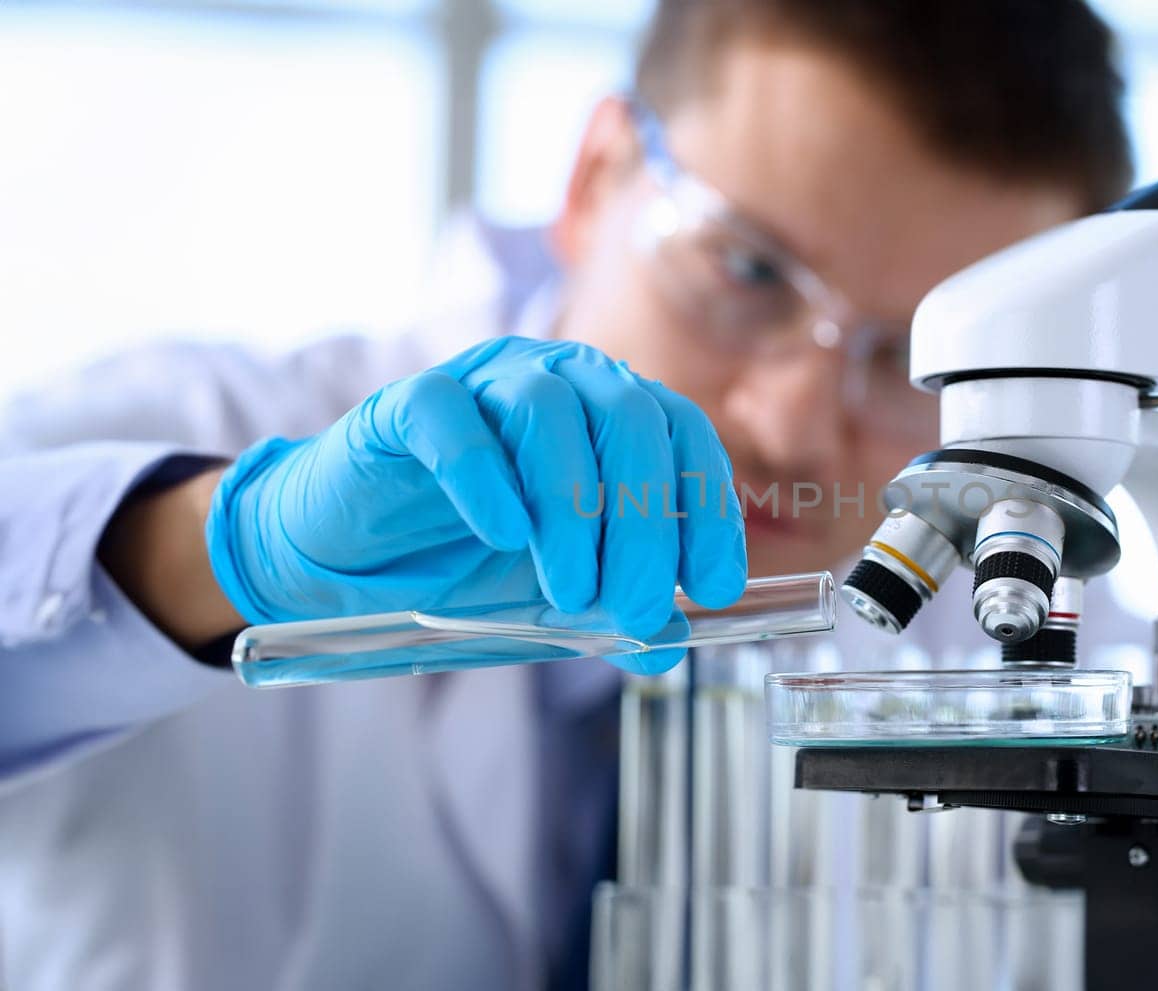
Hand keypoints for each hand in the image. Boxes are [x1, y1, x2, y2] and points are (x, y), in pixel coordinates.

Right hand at [205, 338, 746, 667]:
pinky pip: (452, 420)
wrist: (352, 559)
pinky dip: (486, 477)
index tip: (711, 586)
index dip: (707, 507)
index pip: (683, 434)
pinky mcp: (407, 403)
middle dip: (645, 522)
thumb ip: (616, 615)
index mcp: (609, 412)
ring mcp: (482, 382)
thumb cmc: (469, 564)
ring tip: (572, 591)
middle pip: (628, 421)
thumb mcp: (557, 599)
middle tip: (635, 606)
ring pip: (548, 413)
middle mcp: (558, 378)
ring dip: (573, 507)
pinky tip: (506, 536)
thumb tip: (673, 646)